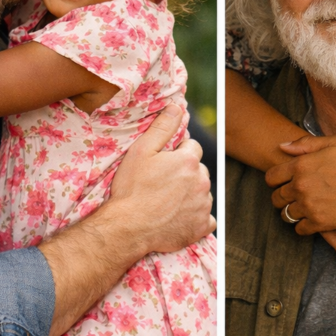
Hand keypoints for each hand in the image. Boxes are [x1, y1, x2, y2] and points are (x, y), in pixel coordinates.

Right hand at [109, 104, 213, 254]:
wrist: (128, 228)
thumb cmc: (131, 189)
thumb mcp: (141, 151)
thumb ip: (162, 127)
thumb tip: (177, 108)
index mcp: (189, 160)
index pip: (192, 148)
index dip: (177, 154)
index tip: (163, 163)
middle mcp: (202, 181)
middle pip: (200, 170)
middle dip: (187, 173)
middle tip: (164, 183)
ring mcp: (203, 205)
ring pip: (203, 193)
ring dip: (192, 194)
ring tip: (169, 201)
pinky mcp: (201, 226)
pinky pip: (207, 218)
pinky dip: (197, 217)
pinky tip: (181, 217)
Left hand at [266, 135, 335, 232]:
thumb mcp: (334, 143)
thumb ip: (306, 144)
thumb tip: (281, 147)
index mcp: (300, 165)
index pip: (271, 177)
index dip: (275, 181)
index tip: (283, 183)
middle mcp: (300, 186)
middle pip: (276, 198)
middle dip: (282, 198)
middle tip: (294, 198)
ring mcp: (308, 206)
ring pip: (286, 214)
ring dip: (292, 213)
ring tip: (304, 210)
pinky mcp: (319, 222)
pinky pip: (299, 229)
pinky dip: (303, 226)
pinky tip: (313, 220)